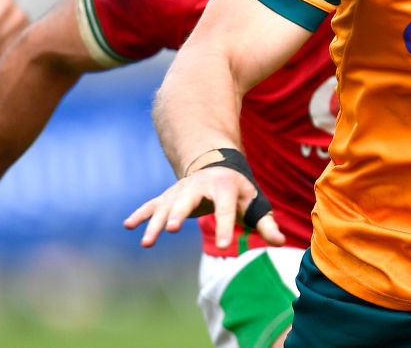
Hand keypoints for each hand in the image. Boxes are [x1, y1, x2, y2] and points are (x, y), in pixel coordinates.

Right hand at [124, 165, 284, 248]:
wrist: (218, 165)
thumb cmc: (239, 191)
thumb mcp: (254, 203)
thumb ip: (266, 223)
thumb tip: (282, 241)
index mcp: (226, 186)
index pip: (226, 207)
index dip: (226, 225)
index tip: (226, 246)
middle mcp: (200, 185)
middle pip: (188, 200)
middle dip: (179, 213)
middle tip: (171, 228)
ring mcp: (181, 189)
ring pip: (166, 205)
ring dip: (155, 222)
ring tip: (148, 242)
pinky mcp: (169, 196)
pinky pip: (152, 205)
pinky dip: (141, 214)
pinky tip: (128, 225)